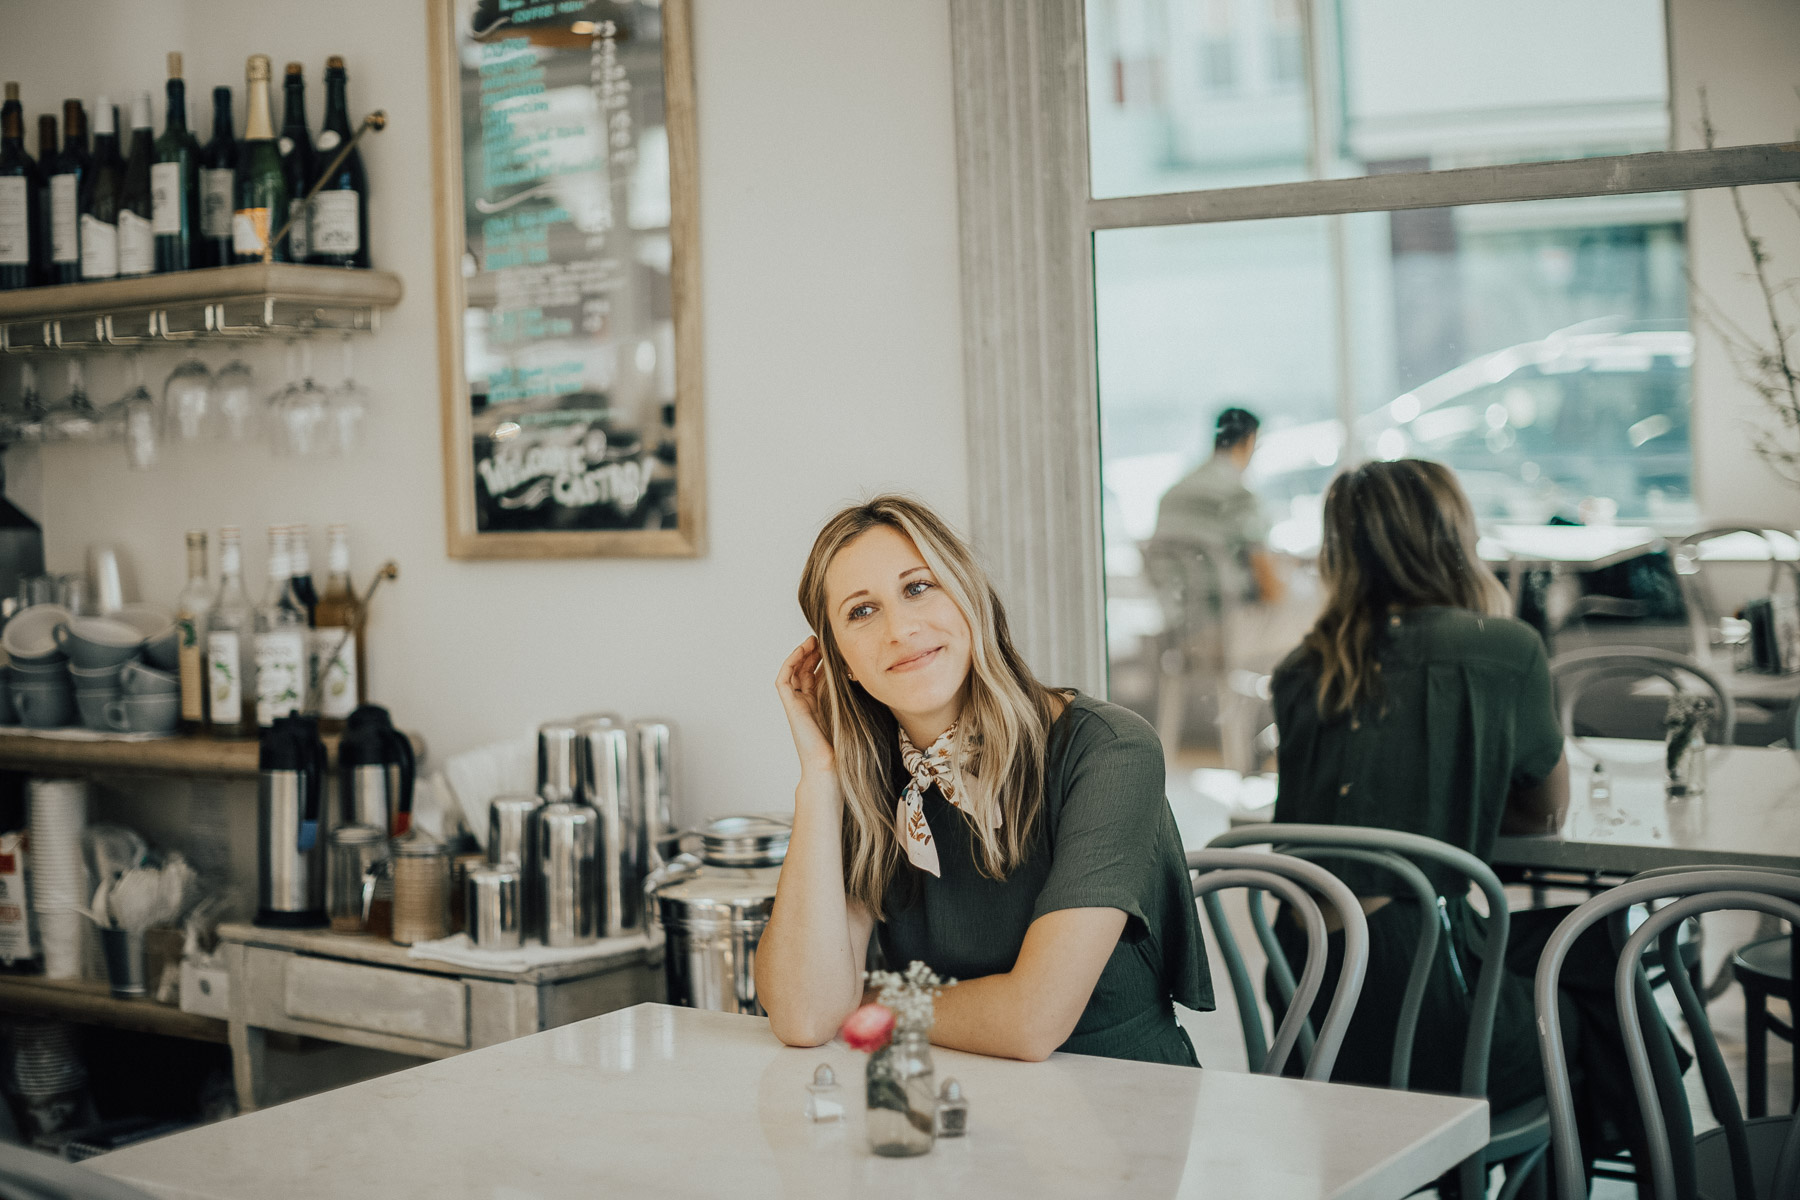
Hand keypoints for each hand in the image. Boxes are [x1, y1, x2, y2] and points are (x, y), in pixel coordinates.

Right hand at [776, 636, 836, 777]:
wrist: (830, 767)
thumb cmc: (842, 748)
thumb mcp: (850, 713)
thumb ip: (850, 695)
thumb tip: (861, 673)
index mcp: (818, 706)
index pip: (815, 676)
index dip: (821, 660)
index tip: (833, 647)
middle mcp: (805, 704)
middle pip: (803, 671)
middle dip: (812, 653)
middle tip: (822, 638)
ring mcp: (796, 705)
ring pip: (792, 672)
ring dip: (801, 654)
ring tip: (812, 640)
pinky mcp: (791, 706)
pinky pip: (783, 680)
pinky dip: (790, 663)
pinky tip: (802, 651)